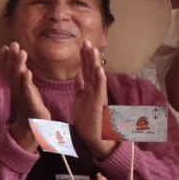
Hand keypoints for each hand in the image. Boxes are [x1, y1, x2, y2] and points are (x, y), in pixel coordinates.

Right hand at [2, 41, 49, 147]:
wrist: (34, 124)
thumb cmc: (30, 104)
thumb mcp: (24, 88)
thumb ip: (20, 75)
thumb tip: (18, 65)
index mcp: (14, 85)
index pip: (8, 69)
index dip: (6, 58)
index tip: (5, 46)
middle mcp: (16, 88)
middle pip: (12, 71)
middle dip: (12, 57)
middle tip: (13, 44)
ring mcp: (22, 95)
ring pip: (19, 78)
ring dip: (19, 65)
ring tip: (21, 53)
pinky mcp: (30, 102)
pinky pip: (27, 90)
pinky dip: (26, 81)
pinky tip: (27, 72)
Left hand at [71, 39, 114, 157]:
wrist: (95, 138)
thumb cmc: (88, 120)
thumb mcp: (80, 100)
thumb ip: (80, 87)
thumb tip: (78, 75)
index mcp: (89, 89)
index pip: (86, 70)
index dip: (84, 57)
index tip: (82, 44)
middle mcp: (95, 90)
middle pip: (91, 69)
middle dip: (89, 55)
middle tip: (86, 41)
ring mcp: (98, 96)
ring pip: (96, 76)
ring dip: (94, 62)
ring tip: (93, 49)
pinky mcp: (99, 104)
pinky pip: (100, 90)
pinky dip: (100, 79)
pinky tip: (99, 69)